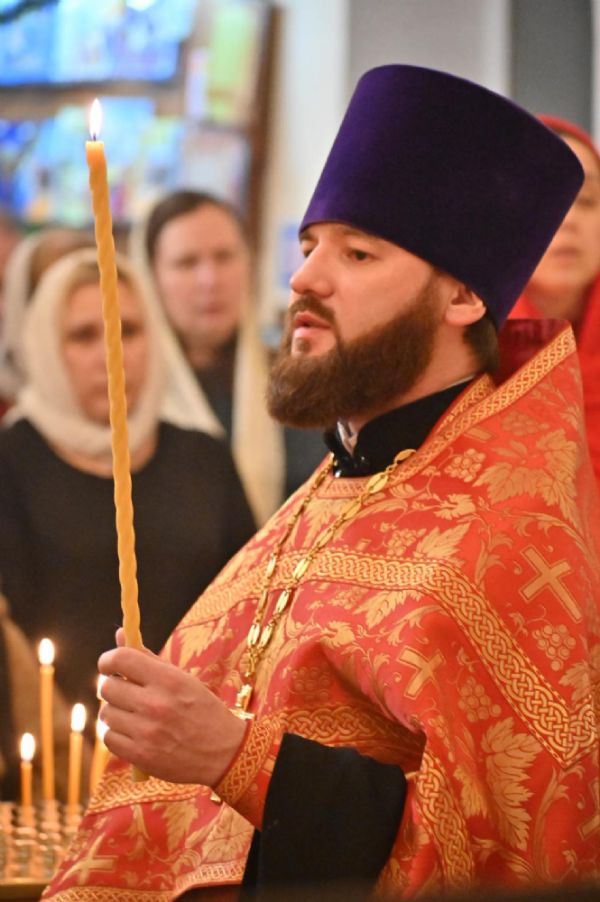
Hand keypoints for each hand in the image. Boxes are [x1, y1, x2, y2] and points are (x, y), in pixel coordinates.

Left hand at [97, 632, 246, 786]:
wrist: (223, 752)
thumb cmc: (202, 710)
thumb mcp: (182, 679)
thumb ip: (149, 658)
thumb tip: (120, 634)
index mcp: (168, 680)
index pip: (122, 659)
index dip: (108, 660)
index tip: (108, 664)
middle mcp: (155, 704)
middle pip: (107, 687)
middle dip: (114, 686)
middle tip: (127, 691)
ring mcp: (146, 732)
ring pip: (106, 713)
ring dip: (116, 712)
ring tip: (135, 715)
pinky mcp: (140, 756)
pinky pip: (109, 738)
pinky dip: (117, 734)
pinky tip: (134, 733)